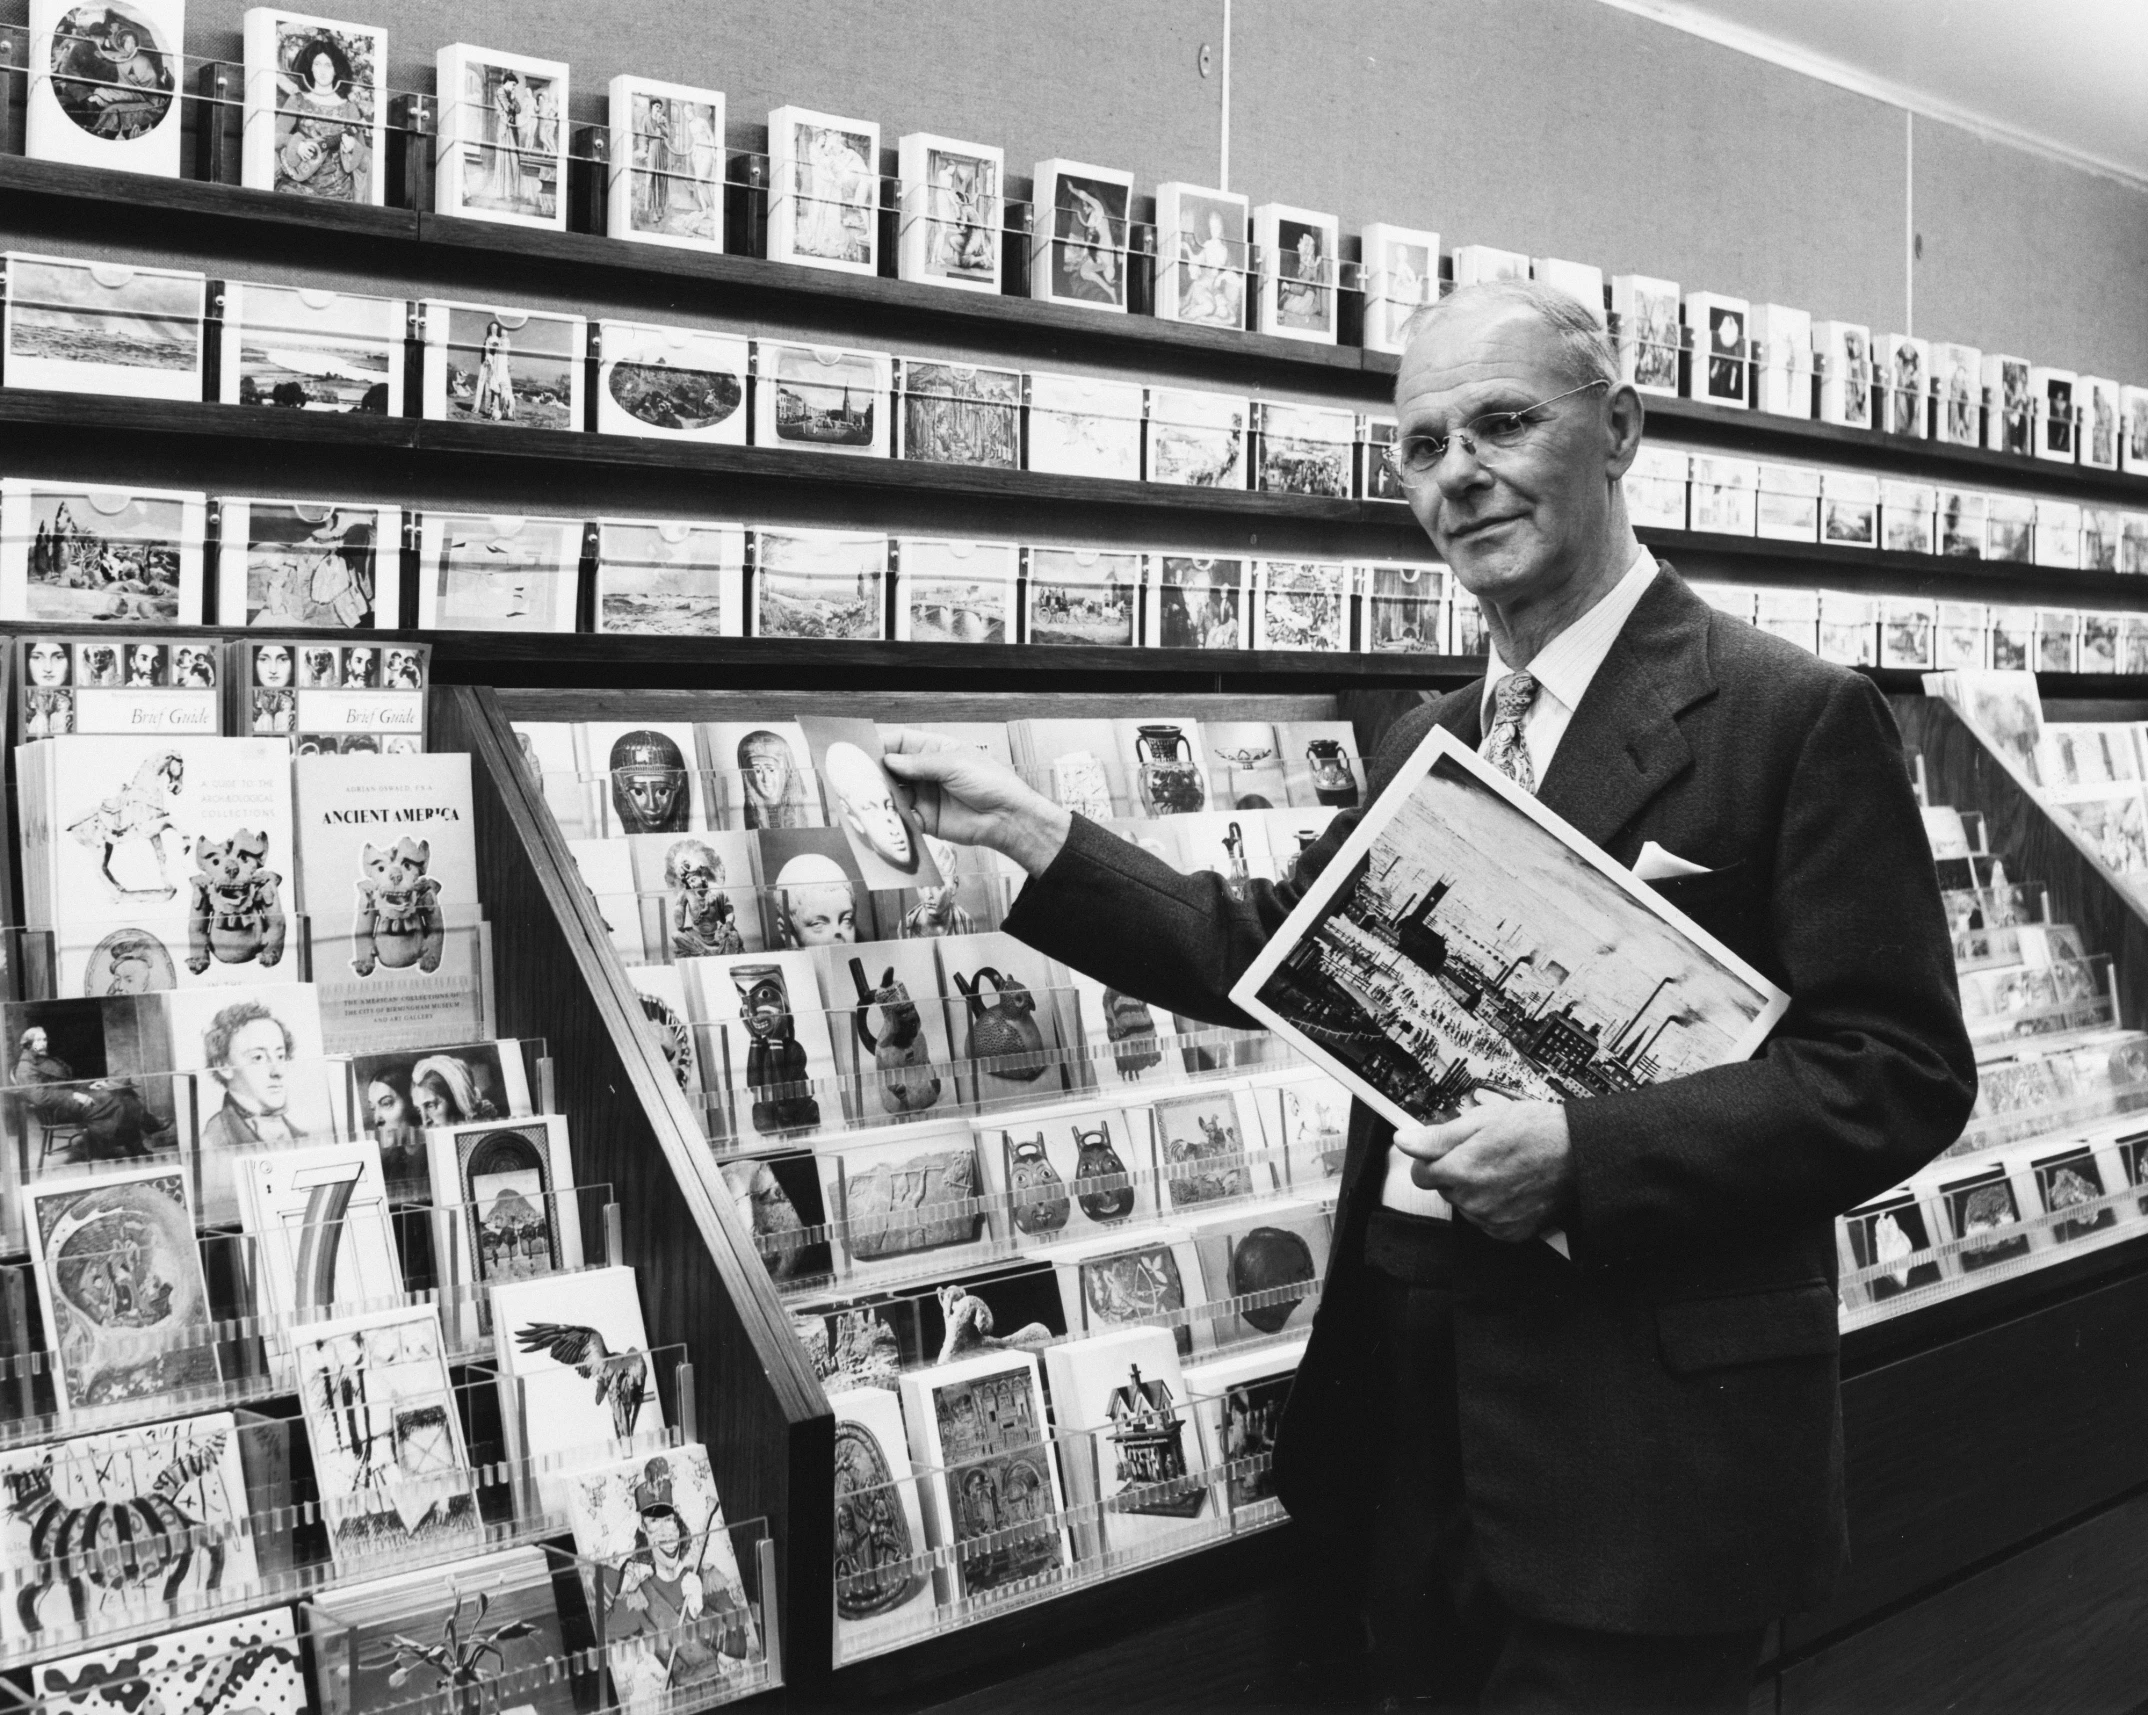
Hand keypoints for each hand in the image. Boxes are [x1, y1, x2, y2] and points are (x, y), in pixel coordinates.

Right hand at [881, 728, 1072, 876]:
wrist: (1006, 817)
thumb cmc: (990, 782)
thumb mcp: (954, 764)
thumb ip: (919, 763)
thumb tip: (889, 760)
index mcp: (934, 749)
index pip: (900, 742)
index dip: (881, 745)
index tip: (862, 751)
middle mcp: (925, 772)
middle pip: (891, 769)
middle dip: (874, 772)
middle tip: (858, 777)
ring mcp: (924, 795)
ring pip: (893, 794)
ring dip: (881, 796)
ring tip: (867, 798)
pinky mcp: (925, 819)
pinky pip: (902, 817)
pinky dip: (892, 818)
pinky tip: (884, 817)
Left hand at [1392, 1094, 1572, 1243]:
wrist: (1580, 1155)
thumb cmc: (1536, 1131)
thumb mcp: (1483, 1119)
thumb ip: (1438, 1135)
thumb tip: (1404, 1140)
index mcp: (1461, 1170)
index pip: (1421, 1174)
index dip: (1433, 1159)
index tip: (1450, 1150)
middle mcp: (1473, 1200)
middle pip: (1445, 1190)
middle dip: (1457, 1172)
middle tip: (1485, 1154)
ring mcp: (1492, 1220)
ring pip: (1466, 1206)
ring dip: (1476, 1191)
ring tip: (1503, 1170)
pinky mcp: (1510, 1233)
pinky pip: (1487, 1222)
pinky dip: (1494, 1208)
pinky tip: (1512, 1189)